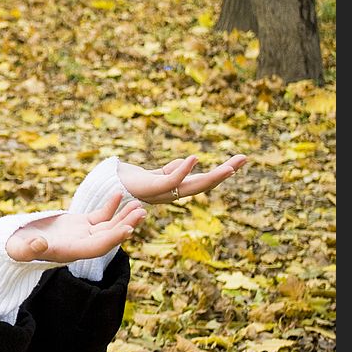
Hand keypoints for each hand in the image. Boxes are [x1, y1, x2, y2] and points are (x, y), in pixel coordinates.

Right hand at [6, 193, 145, 262]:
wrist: (15, 244)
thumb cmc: (16, 248)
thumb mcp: (19, 249)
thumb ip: (30, 248)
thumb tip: (40, 244)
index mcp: (71, 252)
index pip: (97, 247)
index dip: (112, 239)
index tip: (128, 230)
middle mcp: (81, 245)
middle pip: (109, 236)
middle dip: (125, 225)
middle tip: (142, 213)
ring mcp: (81, 234)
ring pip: (107, 226)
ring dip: (123, 216)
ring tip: (140, 205)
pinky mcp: (79, 224)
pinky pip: (99, 216)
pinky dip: (109, 207)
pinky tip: (118, 193)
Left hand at [117, 154, 246, 203]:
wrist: (106, 188)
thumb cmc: (128, 182)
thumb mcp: (154, 174)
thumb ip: (169, 171)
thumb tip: (186, 163)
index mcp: (174, 189)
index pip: (202, 181)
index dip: (220, 173)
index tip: (237, 162)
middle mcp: (172, 194)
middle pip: (204, 183)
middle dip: (225, 172)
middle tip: (245, 158)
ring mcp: (163, 192)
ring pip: (194, 185)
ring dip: (214, 175)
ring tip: (233, 165)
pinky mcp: (151, 188)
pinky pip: (171, 181)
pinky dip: (183, 170)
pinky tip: (194, 158)